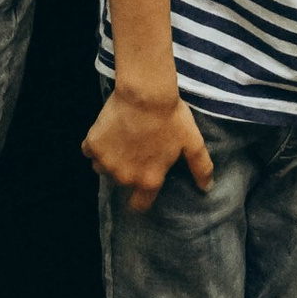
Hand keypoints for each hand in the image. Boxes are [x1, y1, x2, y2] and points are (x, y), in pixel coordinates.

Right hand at [83, 83, 214, 209]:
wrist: (145, 92)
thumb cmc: (171, 116)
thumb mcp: (192, 142)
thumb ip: (201, 168)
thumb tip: (206, 188)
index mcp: (149, 179)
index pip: (139, 205)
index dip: (140, 198)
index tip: (141, 187)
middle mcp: (125, 176)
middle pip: (122, 182)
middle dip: (127, 170)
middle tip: (137, 149)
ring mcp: (106, 161)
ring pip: (103, 168)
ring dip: (111, 158)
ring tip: (123, 139)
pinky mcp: (93, 144)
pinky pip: (90, 151)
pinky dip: (96, 144)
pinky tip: (108, 131)